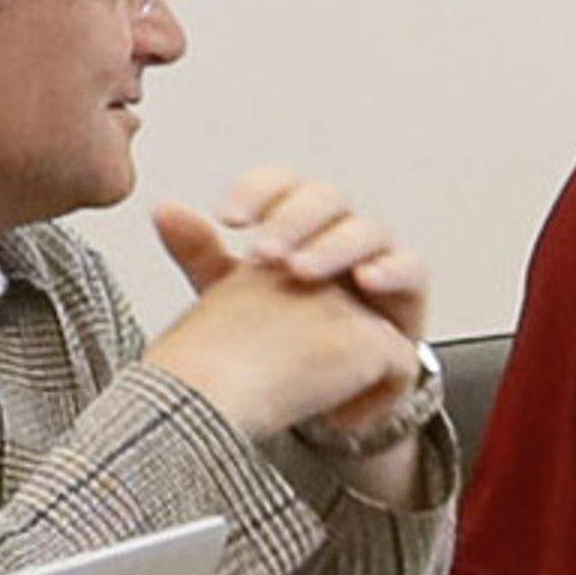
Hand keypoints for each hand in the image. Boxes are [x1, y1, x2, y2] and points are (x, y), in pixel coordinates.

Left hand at [147, 178, 423, 439]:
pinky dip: (392, 270)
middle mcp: (338, 230)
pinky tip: (368, 279)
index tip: (226, 218)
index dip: (257, 193)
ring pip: (367, 229)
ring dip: (336, 245)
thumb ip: (201, 254)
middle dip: (294, 221)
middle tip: (263, 252)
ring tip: (303, 270)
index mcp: (295, 222)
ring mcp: (377, 257)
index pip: (280, 187)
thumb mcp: (234, 295)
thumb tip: (163, 210)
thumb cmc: (280, 333)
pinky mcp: (408, 295)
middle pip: (326, 200)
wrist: (322, 387)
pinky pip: (412, 270)